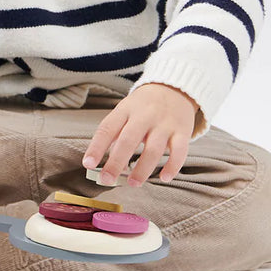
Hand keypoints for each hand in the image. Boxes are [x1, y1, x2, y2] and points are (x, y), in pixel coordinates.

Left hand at [82, 83, 197, 186]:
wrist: (174, 87)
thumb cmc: (143, 106)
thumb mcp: (125, 112)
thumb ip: (115, 135)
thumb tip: (107, 165)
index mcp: (125, 110)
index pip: (107, 128)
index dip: (96, 147)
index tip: (88, 164)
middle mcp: (144, 115)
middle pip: (128, 140)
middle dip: (116, 163)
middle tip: (106, 180)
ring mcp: (164, 123)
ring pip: (153, 149)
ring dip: (142, 169)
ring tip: (133, 183)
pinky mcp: (182, 131)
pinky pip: (179, 151)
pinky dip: (172, 166)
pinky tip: (164, 178)